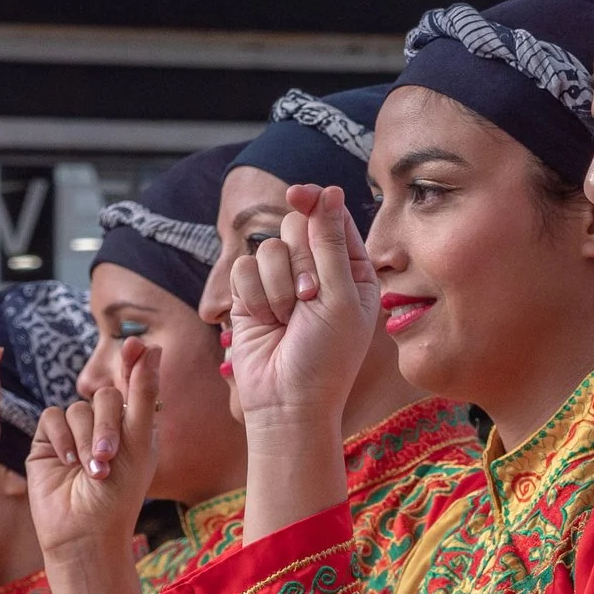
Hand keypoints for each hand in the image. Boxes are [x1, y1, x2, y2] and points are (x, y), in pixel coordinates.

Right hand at [28, 339, 159, 560]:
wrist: (84, 532)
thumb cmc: (119, 496)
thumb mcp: (139, 443)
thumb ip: (143, 393)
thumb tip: (153, 346)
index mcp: (133, 427)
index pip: (133, 384)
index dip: (133, 363)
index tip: (134, 344)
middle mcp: (104, 426)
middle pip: (104, 395)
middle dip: (107, 425)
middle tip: (108, 457)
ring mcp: (74, 433)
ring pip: (77, 407)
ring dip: (85, 439)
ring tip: (90, 471)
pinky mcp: (47, 441)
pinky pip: (52, 417)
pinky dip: (61, 438)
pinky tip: (66, 463)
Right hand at [225, 184, 377, 432]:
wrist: (288, 402)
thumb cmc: (327, 357)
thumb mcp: (341, 297)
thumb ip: (331, 243)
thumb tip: (327, 191)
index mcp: (350, 268)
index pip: (331, 217)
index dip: (315, 202)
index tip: (298, 195)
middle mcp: (316, 271)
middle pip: (295, 226)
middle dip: (300, 259)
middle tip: (310, 296)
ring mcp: (281, 283)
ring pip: (266, 247)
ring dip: (278, 286)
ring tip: (289, 319)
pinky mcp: (250, 296)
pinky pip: (242, 269)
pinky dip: (255, 297)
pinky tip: (267, 322)